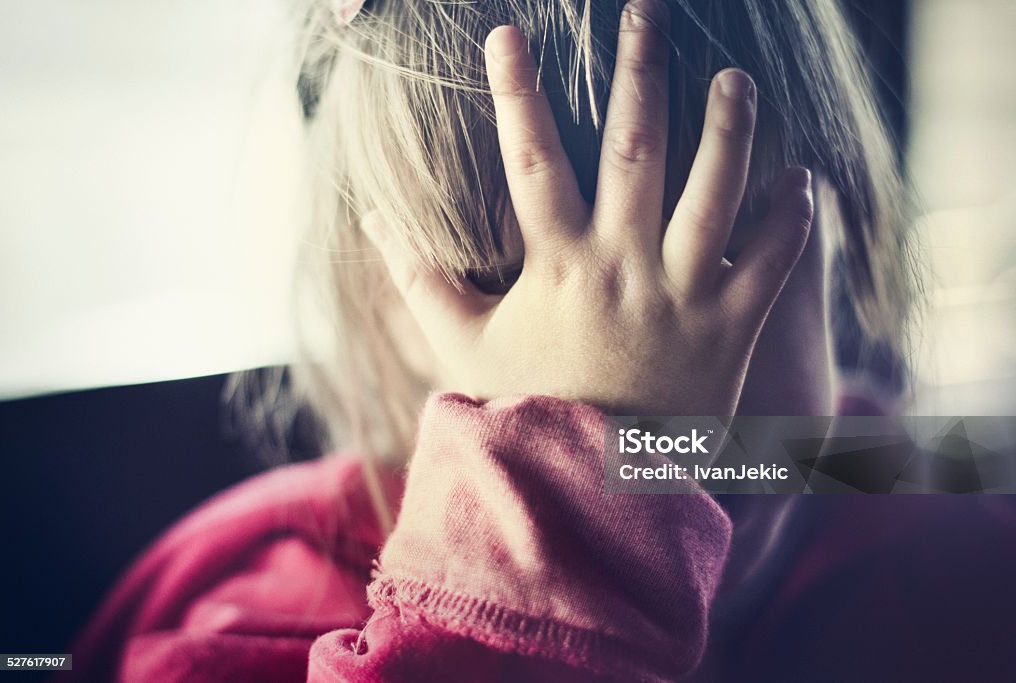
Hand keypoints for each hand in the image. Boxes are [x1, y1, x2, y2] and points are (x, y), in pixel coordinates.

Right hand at [363, 0, 812, 415]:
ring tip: (735, 77)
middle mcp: (625, 270)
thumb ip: (419, 280)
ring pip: (717, 196)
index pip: (531, 161)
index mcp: (559, 268)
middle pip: (636, 152)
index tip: (507, 32)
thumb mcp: (463, 347)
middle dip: (640, 73)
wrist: (594, 490)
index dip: (517, 92)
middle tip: (646, 9)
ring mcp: (684, 299)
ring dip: (730, 130)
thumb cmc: (527, 409)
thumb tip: (373, 219)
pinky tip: (801, 177)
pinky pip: (772, 264)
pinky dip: (792, 219)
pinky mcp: (731, 332)